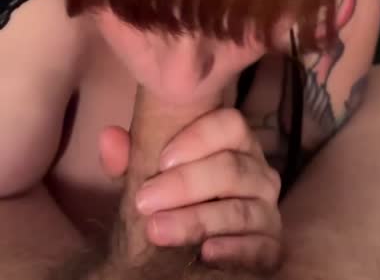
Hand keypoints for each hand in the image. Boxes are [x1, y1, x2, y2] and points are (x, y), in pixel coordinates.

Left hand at [100, 105, 282, 273]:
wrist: (174, 255)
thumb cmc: (166, 202)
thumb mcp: (143, 178)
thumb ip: (128, 157)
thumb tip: (109, 137)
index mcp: (234, 144)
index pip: (231, 124)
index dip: (198, 138)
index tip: (162, 160)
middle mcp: (258, 173)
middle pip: (231, 167)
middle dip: (185, 184)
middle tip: (145, 200)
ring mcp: (267, 211)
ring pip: (239, 210)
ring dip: (195, 220)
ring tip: (156, 230)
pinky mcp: (271, 248)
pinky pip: (260, 247)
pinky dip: (233, 249)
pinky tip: (205, 253)